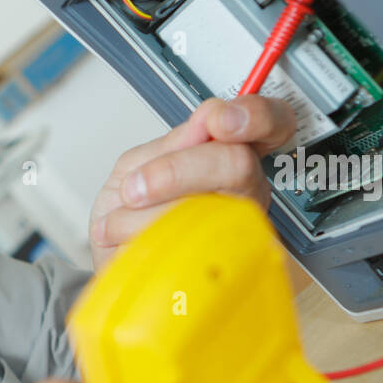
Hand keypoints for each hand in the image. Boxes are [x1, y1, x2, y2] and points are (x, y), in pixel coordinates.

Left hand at [88, 95, 296, 271]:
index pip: (272, 123)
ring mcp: (237, 229)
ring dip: (141, 214)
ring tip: (123, 220)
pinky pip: (183, 247)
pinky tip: (130, 241)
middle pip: (237, 164)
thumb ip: (172, 143)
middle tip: (136, 187)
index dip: (256, 116)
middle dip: (176, 172)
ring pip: (202, 209)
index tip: (218, 121)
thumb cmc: (129, 210)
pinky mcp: (218, 266)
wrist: (110, 254)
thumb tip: (207, 120)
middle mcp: (244, 191)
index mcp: (229, 155)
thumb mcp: (138, 164)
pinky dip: (139, 240)